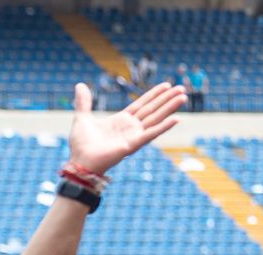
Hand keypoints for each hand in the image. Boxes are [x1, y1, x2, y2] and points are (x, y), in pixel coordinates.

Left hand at [67, 81, 185, 175]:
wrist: (79, 162)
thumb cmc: (81, 145)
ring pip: (155, 118)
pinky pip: (151, 134)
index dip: (154, 94)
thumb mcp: (82, 118)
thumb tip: (80, 85)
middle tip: (182, 88)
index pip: (142, 104)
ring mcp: (133, 136)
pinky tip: (176, 119)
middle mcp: (130, 127)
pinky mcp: (133, 145)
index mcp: (121, 120)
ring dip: (169, 108)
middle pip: (152, 109)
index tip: (166, 85)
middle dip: (167, 99)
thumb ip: (84, 102)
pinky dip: (163, 127)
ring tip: (183, 97)